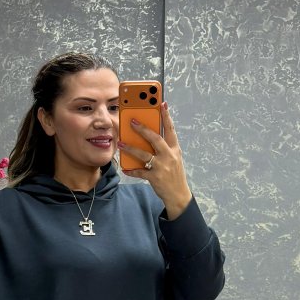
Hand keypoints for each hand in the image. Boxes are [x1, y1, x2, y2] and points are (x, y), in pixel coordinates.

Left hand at [117, 102, 191, 217]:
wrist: (178, 195)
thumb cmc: (173, 174)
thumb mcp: (173, 158)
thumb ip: (163, 147)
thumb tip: (147, 136)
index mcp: (175, 149)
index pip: (171, 129)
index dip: (166, 116)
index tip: (162, 103)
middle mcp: (169, 156)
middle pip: (155, 139)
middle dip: (143, 129)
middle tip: (132, 121)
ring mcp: (162, 167)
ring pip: (144, 154)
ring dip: (131, 148)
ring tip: (120, 143)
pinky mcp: (155, 177)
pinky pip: (140, 172)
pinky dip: (131, 170)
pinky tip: (124, 168)